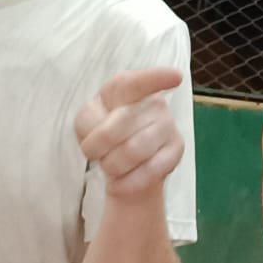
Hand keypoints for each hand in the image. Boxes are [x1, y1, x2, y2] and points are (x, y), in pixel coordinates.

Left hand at [76, 67, 185, 198]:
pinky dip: (128, 182)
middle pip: (120, 125)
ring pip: (134, 150)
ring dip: (112, 165)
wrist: (120, 162)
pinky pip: (151, 170)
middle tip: (95, 153)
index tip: (177, 77)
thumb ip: (90, 121)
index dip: (157, 78)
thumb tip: (108, 132)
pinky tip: (119, 184)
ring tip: (110, 166)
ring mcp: (168, 125)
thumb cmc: (102, 131)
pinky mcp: (176, 150)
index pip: (140, 82)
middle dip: (97, 146)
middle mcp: (153, 103)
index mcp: (128, 89)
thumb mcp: (86, 122)